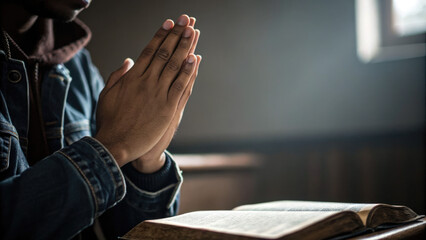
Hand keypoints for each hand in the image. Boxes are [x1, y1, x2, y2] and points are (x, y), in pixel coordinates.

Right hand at [95, 15, 196, 166]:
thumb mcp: (107, 94)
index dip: (160, 35)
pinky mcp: (167, 108)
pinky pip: (180, 86)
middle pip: (163, 53)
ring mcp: (157, 94)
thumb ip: (118, 76)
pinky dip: (187, 71)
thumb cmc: (109, 121)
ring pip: (173, 66)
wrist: (116, 144)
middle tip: (186, 19)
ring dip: (184, 47)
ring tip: (193, 31)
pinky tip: (195, 58)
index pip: (149, 50)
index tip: (169, 23)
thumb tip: (128, 60)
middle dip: (176, 35)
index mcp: (132, 77)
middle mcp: (146, 82)